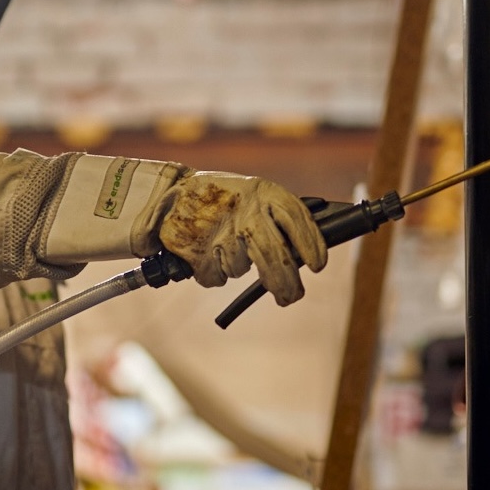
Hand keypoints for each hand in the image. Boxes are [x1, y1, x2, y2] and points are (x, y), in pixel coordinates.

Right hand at [157, 173, 326, 305]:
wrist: (171, 194)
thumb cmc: (225, 198)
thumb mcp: (254, 193)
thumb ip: (277, 217)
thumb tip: (306, 255)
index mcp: (263, 192)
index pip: (296, 219)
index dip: (310, 244)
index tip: (318, 265)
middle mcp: (245, 212)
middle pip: (275, 256)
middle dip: (287, 284)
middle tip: (291, 296)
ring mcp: (221, 233)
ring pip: (242, 269)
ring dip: (237, 266)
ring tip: (225, 244)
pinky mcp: (199, 253)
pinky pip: (218, 278)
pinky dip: (215, 272)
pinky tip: (209, 252)